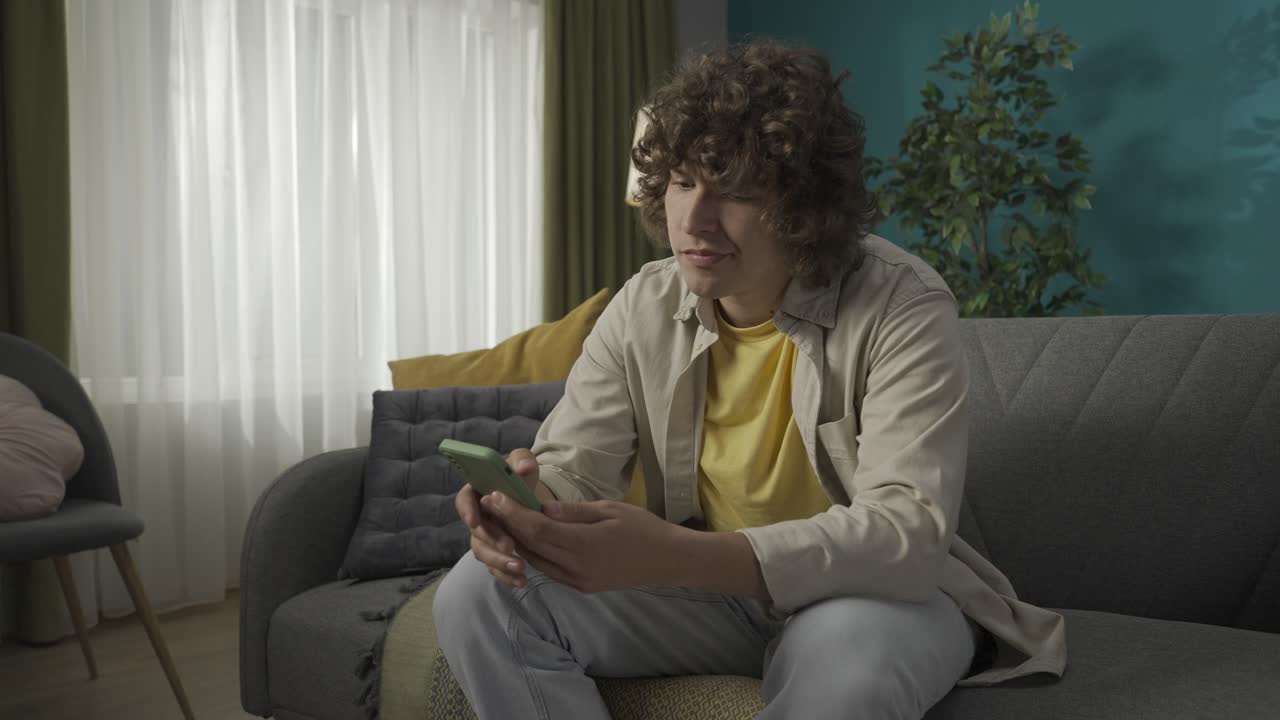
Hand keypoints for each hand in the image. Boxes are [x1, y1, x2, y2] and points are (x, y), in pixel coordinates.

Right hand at [455, 448, 540, 587]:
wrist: (529, 498)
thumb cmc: (519, 478)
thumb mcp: (523, 465)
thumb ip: (522, 461)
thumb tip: (523, 467)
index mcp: (477, 492)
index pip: (464, 500)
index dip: (467, 511)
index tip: (474, 521)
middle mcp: (477, 517)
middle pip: (476, 532)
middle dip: (491, 540)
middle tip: (509, 546)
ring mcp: (484, 537)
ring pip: (483, 553)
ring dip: (499, 562)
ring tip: (520, 568)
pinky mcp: (494, 553)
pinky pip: (494, 568)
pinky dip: (506, 576)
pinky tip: (521, 581)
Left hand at [481, 492, 688, 592]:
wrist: (667, 560)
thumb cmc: (643, 528)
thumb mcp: (610, 510)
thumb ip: (573, 512)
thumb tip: (541, 508)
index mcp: (584, 545)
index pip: (537, 529)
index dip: (512, 513)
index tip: (494, 496)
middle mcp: (576, 568)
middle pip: (531, 547)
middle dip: (507, 525)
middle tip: (490, 505)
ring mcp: (578, 581)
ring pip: (536, 561)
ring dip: (517, 541)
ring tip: (502, 520)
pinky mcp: (581, 587)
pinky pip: (549, 570)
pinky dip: (534, 554)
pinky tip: (527, 539)